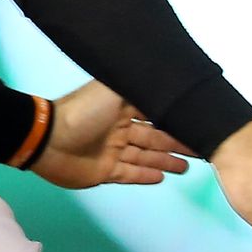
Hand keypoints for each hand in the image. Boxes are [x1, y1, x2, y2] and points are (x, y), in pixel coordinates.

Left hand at [29, 81, 194, 189]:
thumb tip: (164, 75)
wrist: (48, 140)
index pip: (156, 113)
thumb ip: (138, 86)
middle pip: (155, 137)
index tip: (198, 122)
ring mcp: (113, 151)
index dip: (176, 119)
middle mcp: (120, 128)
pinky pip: (130, 173)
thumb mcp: (113, 89)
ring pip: (146, 156)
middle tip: (203, 149)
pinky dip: (145, 175)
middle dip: (178, 142)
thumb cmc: (83, 112)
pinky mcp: (105, 171)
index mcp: (123, 107)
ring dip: (166, 160)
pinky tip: (162, 177)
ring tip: (187, 166)